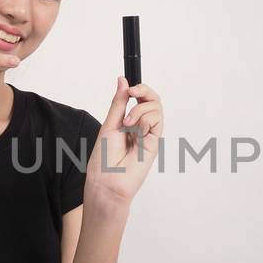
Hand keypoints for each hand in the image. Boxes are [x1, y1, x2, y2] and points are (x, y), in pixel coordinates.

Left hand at [86, 77, 164, 202]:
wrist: (107, 181)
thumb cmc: (104, 159)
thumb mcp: (109, 123)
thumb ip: (119, 102)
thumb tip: (123, 80)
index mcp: (128, 122)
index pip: (141, 98)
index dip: (139, 89)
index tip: (129, 87)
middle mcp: (141, 127)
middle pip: (153, 100)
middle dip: (144, 91)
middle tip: (132, 93)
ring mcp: (149, 134)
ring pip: (157, 107)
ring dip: (140, 109)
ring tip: (127, 123)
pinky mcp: (155, 142)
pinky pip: (157, 120)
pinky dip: (145, 119)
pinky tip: (136, 130)